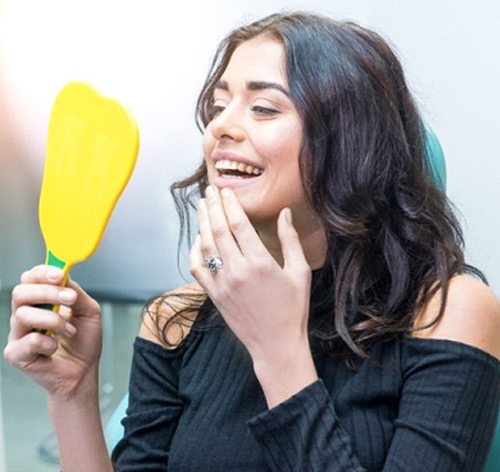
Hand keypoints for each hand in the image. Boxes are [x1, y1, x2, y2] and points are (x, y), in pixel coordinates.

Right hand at [3, 265, 102, 400]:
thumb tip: (65, 276)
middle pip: (20, 292)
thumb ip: (76, 292)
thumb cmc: (84, 341)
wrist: (84, 371)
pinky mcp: (16, 354)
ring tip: (70, 330)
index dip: (43, 272)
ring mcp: (19, 334)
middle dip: (48, 292)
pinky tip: (55, 348)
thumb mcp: (88, 311)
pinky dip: (48, 343)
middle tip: (70, 299)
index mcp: (41, 301)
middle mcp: (26, 314)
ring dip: (53, 320)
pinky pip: (27, 341)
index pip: (31, 278)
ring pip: (23, 315)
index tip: (60, 275)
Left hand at [190, 186, 317, 405]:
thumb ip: (290, 240)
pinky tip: (198, 239)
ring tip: (202, 206)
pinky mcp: (214, 295)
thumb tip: (284, 213)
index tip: (225, 190)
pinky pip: (198, 269)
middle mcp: (237, 270)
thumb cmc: (293, 309)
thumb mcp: (300, 272)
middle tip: (209, 190)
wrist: (276, 345)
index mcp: (260, 262)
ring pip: (206, 246)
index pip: (239, 224)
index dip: (230, 204)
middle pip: (219, 230)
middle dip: (213, 207)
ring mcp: (222, 284)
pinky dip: (195, 251)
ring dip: (203, 223)